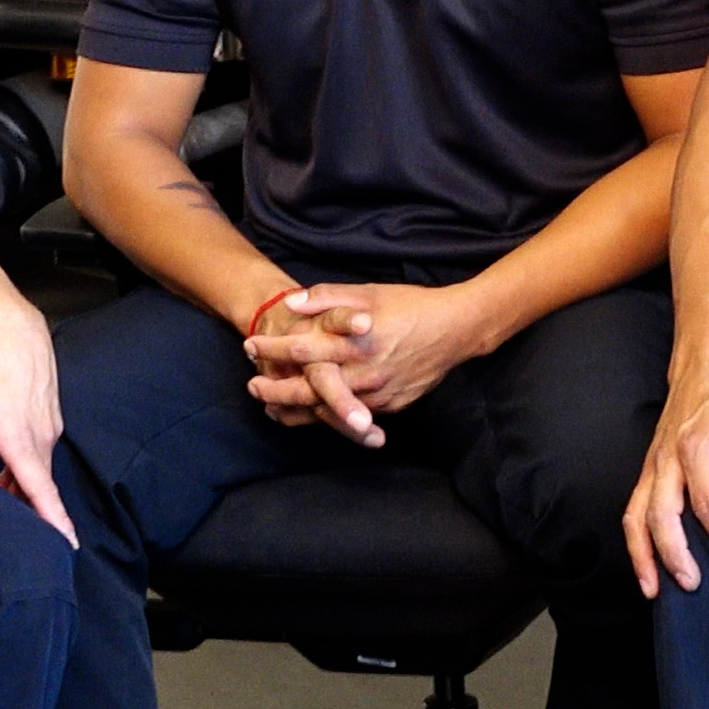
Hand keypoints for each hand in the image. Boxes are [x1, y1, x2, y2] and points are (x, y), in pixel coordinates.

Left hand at [0, 294, 73, 543]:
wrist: (13, 326)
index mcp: (19, 438)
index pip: (40, 489)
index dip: (54, 519)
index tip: (67, 544)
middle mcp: (41, 436)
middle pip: (38, 486)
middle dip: (29, 511)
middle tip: (14, 534)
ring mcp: (49, 427)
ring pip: (38, 469)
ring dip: (22, 487)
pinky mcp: (50, 419)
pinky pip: (40, 453)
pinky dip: (26, 468)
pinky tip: (6, 469)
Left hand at [245, 281, 502, 440]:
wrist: (457, 330)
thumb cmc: (411, 305)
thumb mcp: (369, 292)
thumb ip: (329, 298)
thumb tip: (293, 302)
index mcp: (355, 342)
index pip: (302, 349)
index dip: (272, 348)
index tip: (251, 344)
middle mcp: (364, 373)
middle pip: (308, 390)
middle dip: (275, 389)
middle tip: (252, 386)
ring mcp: (378, 394)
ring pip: (327, 411)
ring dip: (296, 410)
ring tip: (272, 407)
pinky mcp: (391, 406)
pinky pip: (352, 417)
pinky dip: (327, 417)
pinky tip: (312, 413)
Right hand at [626, 352, 708, 598]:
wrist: (703, 368)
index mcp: (698, 445)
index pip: (708, 501)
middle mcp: (668, 458)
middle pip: (662, 514)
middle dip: (675, 554)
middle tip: (695, 584)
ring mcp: (652, 465)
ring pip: (636, 515)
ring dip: (643, 554)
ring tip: (655, 590)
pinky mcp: (647, 470)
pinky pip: (633, 509)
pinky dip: (635, 540)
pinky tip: (647, 567)